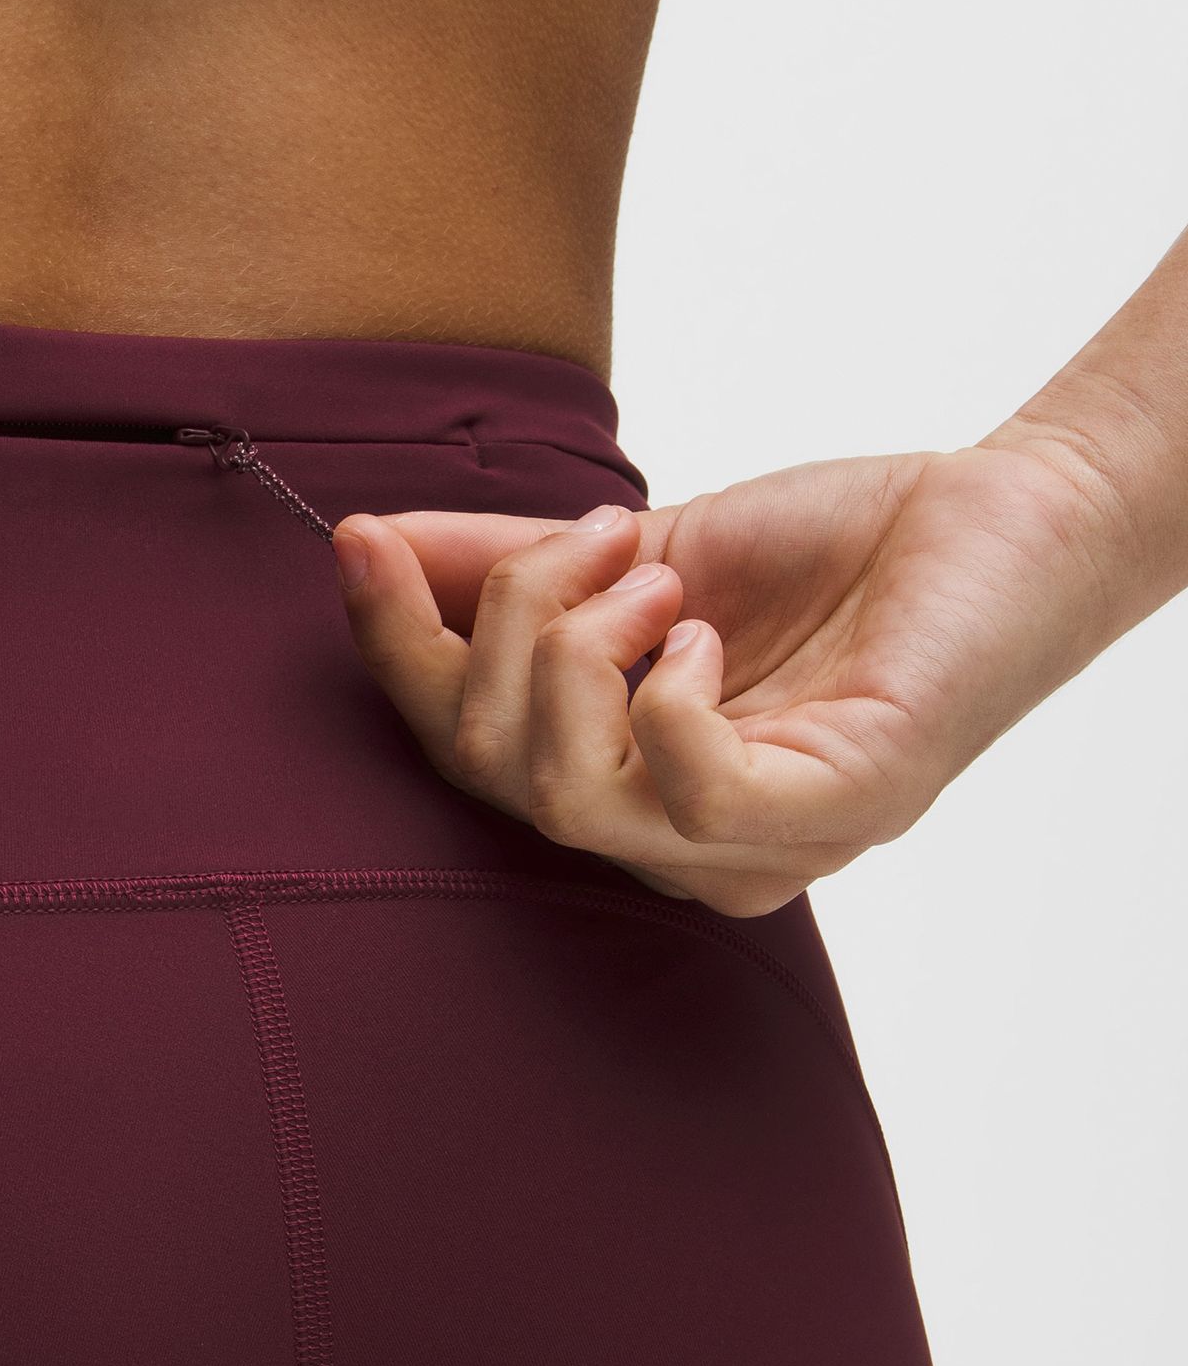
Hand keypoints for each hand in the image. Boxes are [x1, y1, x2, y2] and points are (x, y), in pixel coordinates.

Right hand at [332, 438, 1125, 914]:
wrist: (1001, 517)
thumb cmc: (829, 552)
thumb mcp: (634, 551)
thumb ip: (507, 562)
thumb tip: (371, 542)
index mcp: (622, 790)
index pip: (462, 758)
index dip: (399, 651)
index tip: (365, 538)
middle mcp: (676, 847)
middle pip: (496, 777)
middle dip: (506, 625)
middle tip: (601, 538)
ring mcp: (756, 847)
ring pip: (569, 799)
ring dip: (579, 648)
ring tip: (659, 576)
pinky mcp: (835, 813)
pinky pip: (691, 793)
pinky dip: (669, 694)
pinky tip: (710, 634)